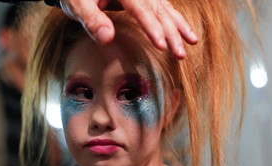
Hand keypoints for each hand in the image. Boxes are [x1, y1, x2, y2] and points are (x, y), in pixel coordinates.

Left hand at [59, 0, 197, 58]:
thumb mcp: (78, 5)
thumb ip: (92, 20)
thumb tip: (107, 37)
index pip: (140, 10)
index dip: (152, 28)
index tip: (162, 46)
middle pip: (158, 10)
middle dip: (171, 32)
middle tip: (180, 54)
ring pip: (165, 8)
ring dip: (179, 26)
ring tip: (193, 41)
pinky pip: (164, 6)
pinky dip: (176, 19)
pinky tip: (186, 30)